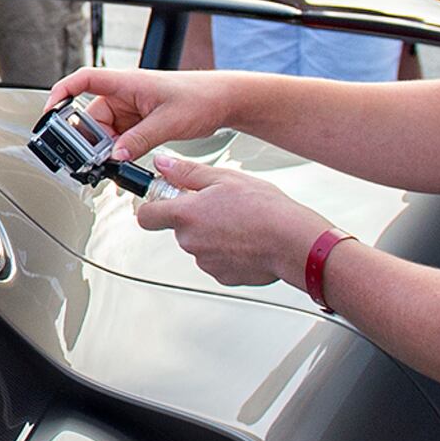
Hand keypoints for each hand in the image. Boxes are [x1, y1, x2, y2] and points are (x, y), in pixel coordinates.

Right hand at [46, 64, 241, 161]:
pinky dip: (118, 153)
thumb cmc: (201, 96)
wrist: (224, 101)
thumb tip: (116, 156)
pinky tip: (121, 167)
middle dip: (89, 140)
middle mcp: (125, 95)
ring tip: (109, 167)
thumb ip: (140, 140)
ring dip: (105, 150)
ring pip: (105, 132)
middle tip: (91, 160)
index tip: (50, 112)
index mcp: (127, 83)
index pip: (84, 80)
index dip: (62, 93)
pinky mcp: (140, 123)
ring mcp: (132, 110)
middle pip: (92, 117)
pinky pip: (120, 139)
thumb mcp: (169, 121)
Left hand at [134, 152, 327, 288]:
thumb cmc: (265, 209)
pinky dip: (227, 251)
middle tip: (220, 205)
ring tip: (240, 222)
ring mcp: (205, 261)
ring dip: (212, 234)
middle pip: (178, 228)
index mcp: (185, 215)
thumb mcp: (224, 178)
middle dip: (193, 217)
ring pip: (199, 244)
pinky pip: (217, 260)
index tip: (162, 199)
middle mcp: (190, 241)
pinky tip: (247, 239)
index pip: (146, 216)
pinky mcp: (222, 276)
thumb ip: (187, 172)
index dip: (152, 207)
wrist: (293, 242)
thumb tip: (163, 165)